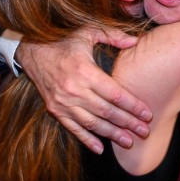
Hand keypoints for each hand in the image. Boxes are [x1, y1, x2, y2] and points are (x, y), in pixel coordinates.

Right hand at [17, 29, 151, 153]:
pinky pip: (73, 128)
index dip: (133, 105)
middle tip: (144, 132)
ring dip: (112, 134)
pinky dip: (87, 139)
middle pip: (107, 111)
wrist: (32, 51)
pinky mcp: (55, 109)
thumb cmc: (64, 41)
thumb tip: (136, 41)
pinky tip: (100, 148)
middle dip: (128, 123)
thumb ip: (113, 36)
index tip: (147, 114)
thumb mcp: (87, 32)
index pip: (115, 94)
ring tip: (128, 142)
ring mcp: (63, 102)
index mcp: (85, 71)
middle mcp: (74, 90)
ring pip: (92, 123)